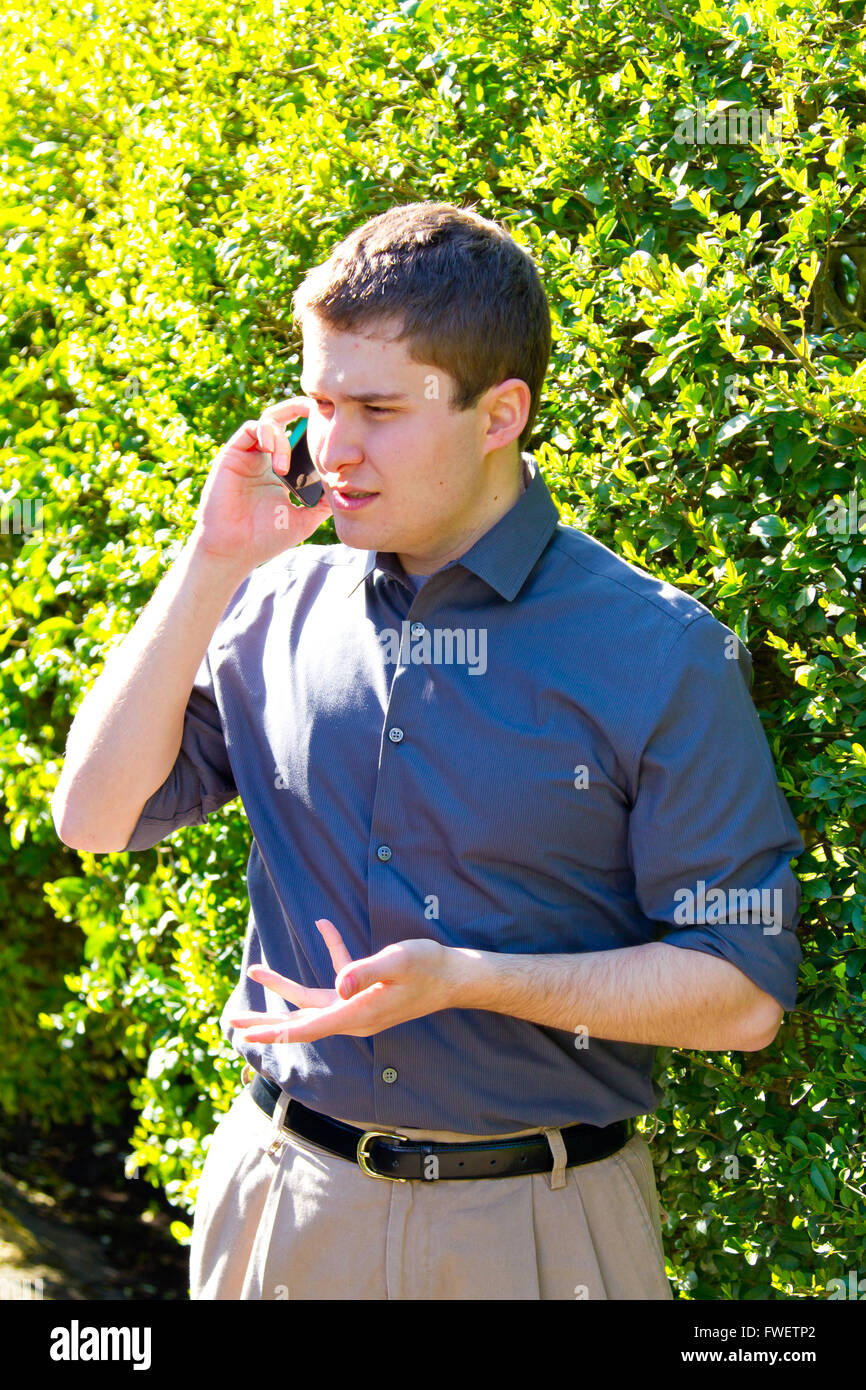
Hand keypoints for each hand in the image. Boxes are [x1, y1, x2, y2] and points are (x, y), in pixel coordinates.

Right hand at [191, 397, 331, 571]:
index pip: (302, 439)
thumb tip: (348, 488)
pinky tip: (274, 458)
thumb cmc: (265, 538)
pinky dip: (268, 434)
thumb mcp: (305, 518)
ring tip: (284, 469)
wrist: (234, 550)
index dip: (317, 431)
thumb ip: (324, 502)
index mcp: (283, 470)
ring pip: (272, 420)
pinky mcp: (233, 454)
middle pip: (288, 420)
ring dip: (285, 438)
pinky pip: (253, 428)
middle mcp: (266, 458)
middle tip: (323, 419)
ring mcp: (250, 454)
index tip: (335, 436)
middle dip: (306, 413)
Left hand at [228, 918, 459, 1042]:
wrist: (455, 976)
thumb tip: (339, 986)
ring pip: (312, 1001)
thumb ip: (365, 971)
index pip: (308, 1026)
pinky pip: (339, 976)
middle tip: (235, 1024)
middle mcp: (353, 1015)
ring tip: (256, 970)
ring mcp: (358, 1005)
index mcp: (358, 1013)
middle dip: (268, 1021)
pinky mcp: (365, 992)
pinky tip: (324, 925)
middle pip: (301, 1020)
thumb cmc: (429, 968)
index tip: (247, 1035)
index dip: (275, 1030)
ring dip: (284, 986)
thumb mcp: (397, 962)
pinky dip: (330, 951)